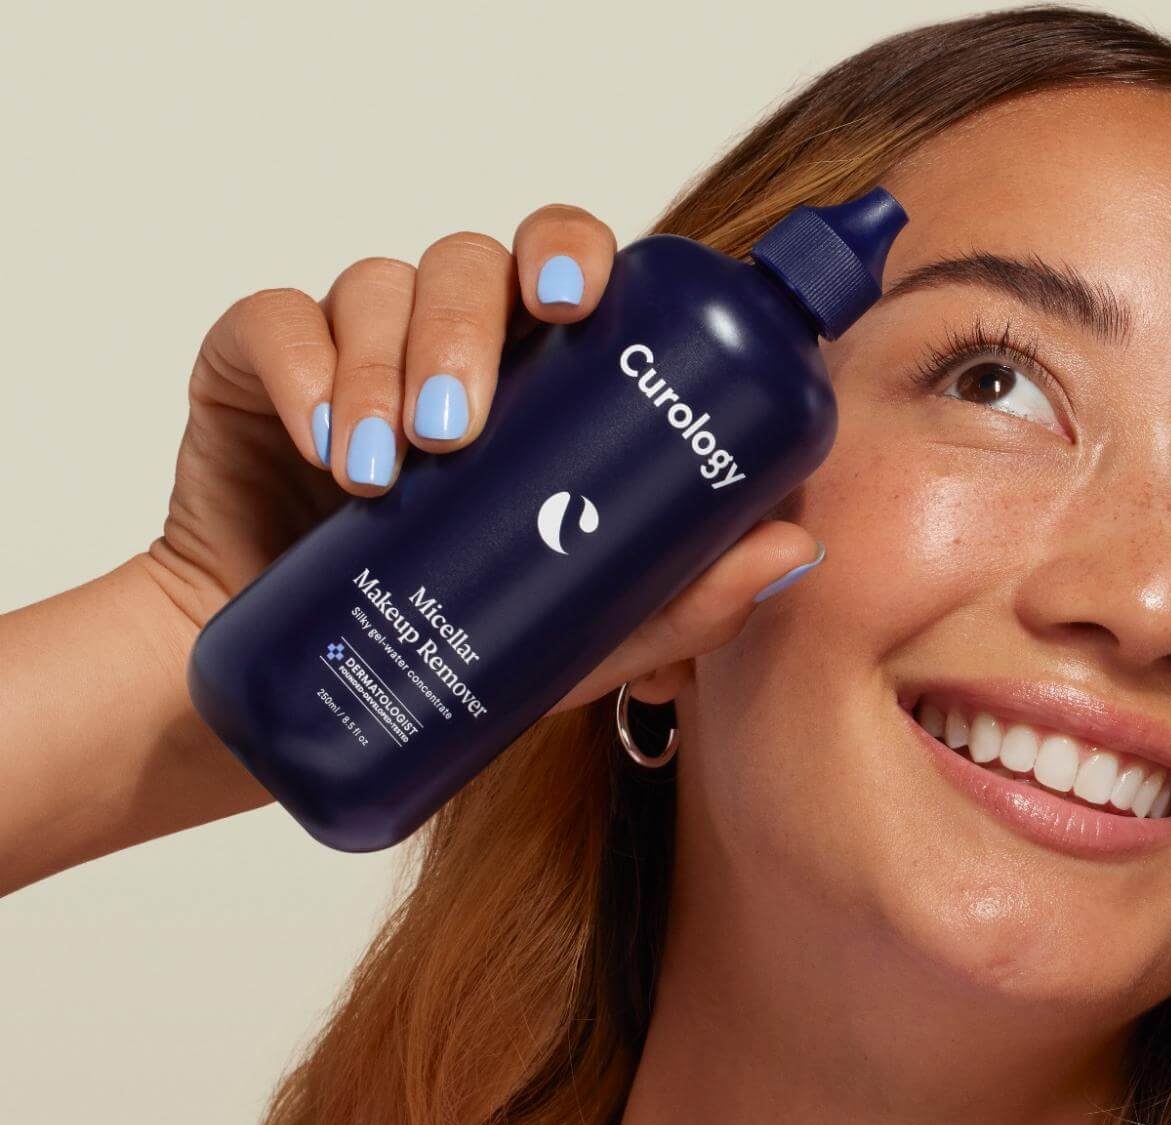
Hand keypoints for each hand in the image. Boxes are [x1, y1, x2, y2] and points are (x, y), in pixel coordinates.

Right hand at [142, 203, 820, 711]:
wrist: (305, 707)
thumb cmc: (458, 649)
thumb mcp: (580, 636)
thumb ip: (682, 598)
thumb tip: (796, 545)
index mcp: (545, 379)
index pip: (570, 274)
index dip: (574, 256)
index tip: (580, 302)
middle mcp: (457, 344)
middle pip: (476, 261)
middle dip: (472, 321)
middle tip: (466, 422)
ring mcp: (356, 349)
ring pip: (379, 285)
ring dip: (387, 365)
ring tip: (390, 470)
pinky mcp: (258, 368)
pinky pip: (274, 319)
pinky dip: (301, 367)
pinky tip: (323, 442)